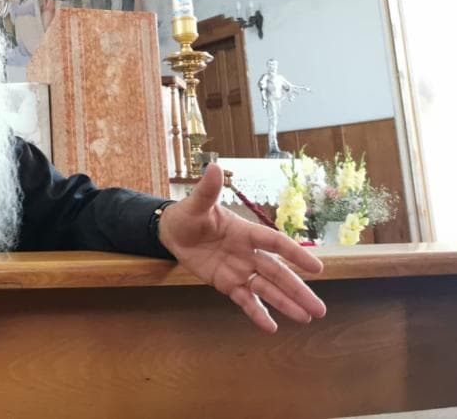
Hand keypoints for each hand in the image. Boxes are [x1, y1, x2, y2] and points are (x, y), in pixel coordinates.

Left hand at [157, 164, 325, 332]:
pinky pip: (245, 300)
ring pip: (266, 289)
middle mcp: (248, 253)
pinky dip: (257, 313)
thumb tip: (214, 166)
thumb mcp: (196, 203)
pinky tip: (271, 328)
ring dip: (286, 304)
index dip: (295, 254)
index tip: (317, 267)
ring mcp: (239, 270)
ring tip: (307, 318)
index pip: (275, 243)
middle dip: (298, 290)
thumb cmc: (189, 214)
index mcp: (245, 232)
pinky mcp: (227, 284)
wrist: (172, 232)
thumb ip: (207, 190)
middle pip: (277, 273)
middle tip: (320, 309)